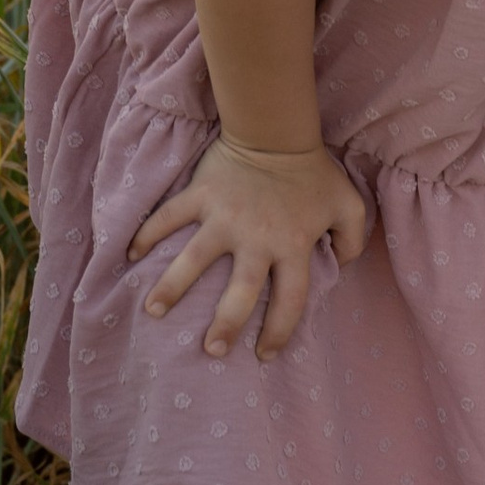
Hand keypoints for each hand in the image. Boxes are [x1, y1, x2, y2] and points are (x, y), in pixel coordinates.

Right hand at [131, 137, 369, 359]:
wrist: (277, 131)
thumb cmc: (314, 173)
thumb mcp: (349, 205)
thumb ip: (353, 240)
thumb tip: (340, 266)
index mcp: (292, 246)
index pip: (290, 300)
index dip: (279, 331)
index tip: (264, 353)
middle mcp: (256, 239)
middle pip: (240, 293)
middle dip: (225, 325)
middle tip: (212, 350)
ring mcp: (223, 218)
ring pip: (193, 261)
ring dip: (172, 288)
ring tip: (154, 311)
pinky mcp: (200, 197)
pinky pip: (168, 218)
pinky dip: (147, 235)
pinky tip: (131, 255)